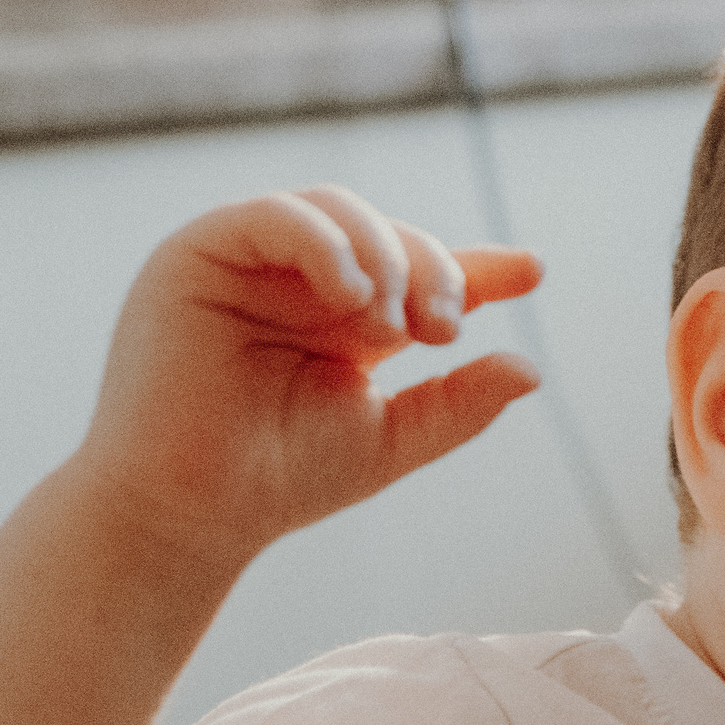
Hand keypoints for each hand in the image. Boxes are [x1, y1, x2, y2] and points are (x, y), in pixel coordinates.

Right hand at [72, 186, 542, 574]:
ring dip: (386, 254)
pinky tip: (353, 294)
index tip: (533, 270)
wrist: (190, 515)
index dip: (477, 266)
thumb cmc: (280, 479)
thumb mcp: (391, 435)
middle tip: (443, 330)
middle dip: (432, 270)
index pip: (420, 269)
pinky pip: (273, 215)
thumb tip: (532, 368)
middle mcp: (298, 279)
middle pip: (389, 233)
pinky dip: (326, 242)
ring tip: (394, 324)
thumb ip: (458, 400)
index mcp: (344, 314)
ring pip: (338, 209)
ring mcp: (248, 261)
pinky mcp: (197, 253)